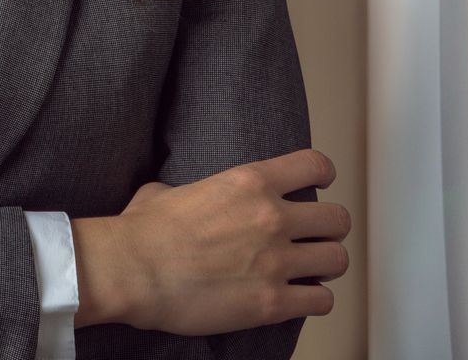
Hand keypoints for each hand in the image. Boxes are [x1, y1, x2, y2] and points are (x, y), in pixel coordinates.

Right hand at [73, 148, 349, 334]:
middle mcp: (271, 218)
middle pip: (337, 219)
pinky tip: (298, 298)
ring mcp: (275, 261)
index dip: (322, 176)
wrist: (129, 271)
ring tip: (308, 271)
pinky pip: (322, 301)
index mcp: (248, 183)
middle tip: (312, 238)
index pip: (315, 165)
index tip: (319, 186)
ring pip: (337, 260)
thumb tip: (185, 197)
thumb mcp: (167, 191)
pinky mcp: (272, 302)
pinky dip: (314, 300)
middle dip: (328, 230)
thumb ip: (196, 192)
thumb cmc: (140, 232)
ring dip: (324, 266)